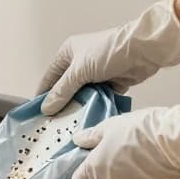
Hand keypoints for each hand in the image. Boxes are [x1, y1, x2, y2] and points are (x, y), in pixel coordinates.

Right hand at [37, 0, 179, 114]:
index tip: (37, 114)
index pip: (50, 77)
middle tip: (53, 125)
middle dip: (62, 104)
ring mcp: (96, 73)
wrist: (142, 50)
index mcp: (68, 53)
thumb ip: (62, 91)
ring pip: (83, 95)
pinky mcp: (111, 83)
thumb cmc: (107, 53)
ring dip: (79, 108)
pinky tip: (88, 122)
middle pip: (66, 88)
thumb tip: (45, 109)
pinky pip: (98, 99)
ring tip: (69, 128)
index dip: (43, 94)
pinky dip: (94, 107)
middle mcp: (80, 63)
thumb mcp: (79, 71)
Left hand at [71, 100, 179, 178]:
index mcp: (93, 169)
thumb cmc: (140, 130)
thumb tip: (78, 140)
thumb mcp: (111, 126)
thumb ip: (91, 137)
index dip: (85, 172)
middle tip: (119, 158)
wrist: (172, 142)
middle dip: (105, 176)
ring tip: (137, 164)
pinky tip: (148, 172)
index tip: (94, 163)